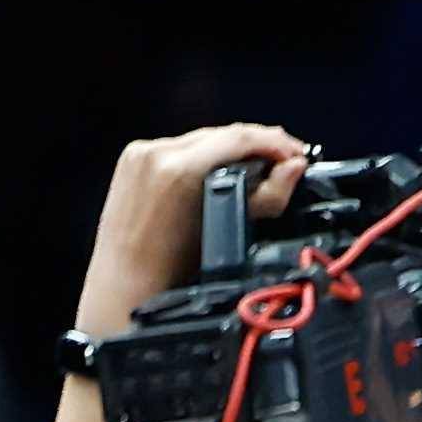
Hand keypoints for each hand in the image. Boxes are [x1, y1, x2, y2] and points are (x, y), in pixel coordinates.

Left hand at [73, 123, 310, 335]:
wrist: (124, 288)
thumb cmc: (169, 275)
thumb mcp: (229, 232)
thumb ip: (267, 196)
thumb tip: (293, 169)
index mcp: (177, 169)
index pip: (240, 138)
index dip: (277, 142)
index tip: (297, 153)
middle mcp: (155, 154)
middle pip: (222, 134)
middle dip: (258, 144)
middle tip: (287, 159)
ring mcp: (140, 155)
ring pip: (202, 139)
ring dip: (232, 149)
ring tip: (260, 166)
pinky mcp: (133, 161)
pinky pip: (180, 148)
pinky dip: (205, 156)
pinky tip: (222, 171)